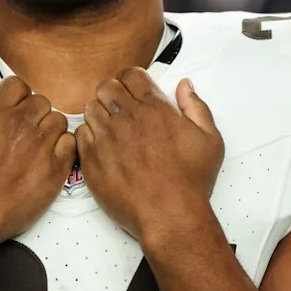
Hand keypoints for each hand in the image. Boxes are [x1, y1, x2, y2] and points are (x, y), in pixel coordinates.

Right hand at [0, 73, 76, 248]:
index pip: (17, 85)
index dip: (15, 96)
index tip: (10, 110)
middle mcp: (20, 125)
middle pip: (40, 101)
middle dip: (32, 112)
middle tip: (21, 131)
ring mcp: (40, 146)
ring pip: (58, 120)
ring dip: (48, 128)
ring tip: (35, 144)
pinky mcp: (54, 169)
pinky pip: (70, 144)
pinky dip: (63, 147)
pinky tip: (48, 157)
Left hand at [75, 68, 223, 240]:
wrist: (170, 215)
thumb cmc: (190, 181)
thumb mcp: (209, 140)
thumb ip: (196, 107)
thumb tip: (185, 86)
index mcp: (154, 108)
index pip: (131, 74)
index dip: (131, 80)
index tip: (133, 91)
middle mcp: (127, 118)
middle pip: (106, 86)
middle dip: (113, 94)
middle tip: (121, 110)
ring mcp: (106, 137)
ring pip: (90, 108)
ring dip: (100, 113)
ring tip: (111, 129)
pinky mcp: (92, 158)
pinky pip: (81, 133)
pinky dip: (89, 136)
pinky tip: (102, 146)